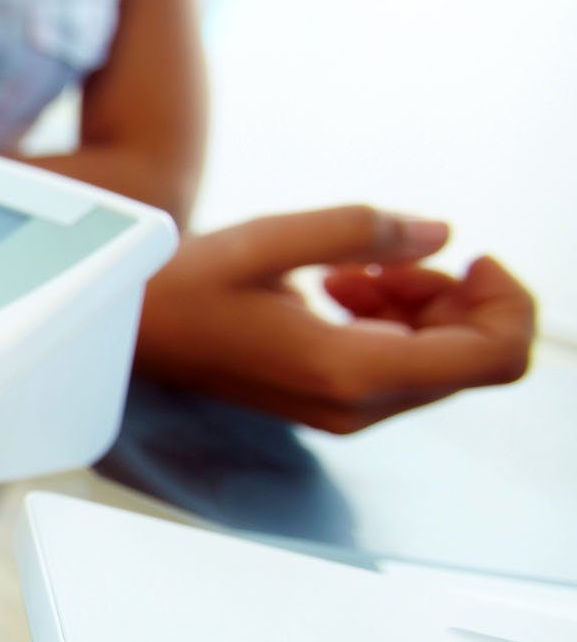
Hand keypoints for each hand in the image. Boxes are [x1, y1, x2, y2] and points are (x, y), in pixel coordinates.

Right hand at [133, 205, 534, 432]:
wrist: (133, 330)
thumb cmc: (186, 286)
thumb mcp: (272, 238)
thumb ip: (365, 231)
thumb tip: (441, 235)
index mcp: (350, 369)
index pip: (495, 357)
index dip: (508, 301)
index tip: (474, 256)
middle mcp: (357, 405)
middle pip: (475, 358)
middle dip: (460, 295)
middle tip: (399, 254)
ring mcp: (346, 409)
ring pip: (443, 360)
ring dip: (425, 303)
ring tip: (359, 267)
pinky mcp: (335, 400)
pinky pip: (405, 363)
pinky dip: (398, 319)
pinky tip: (344, 287)